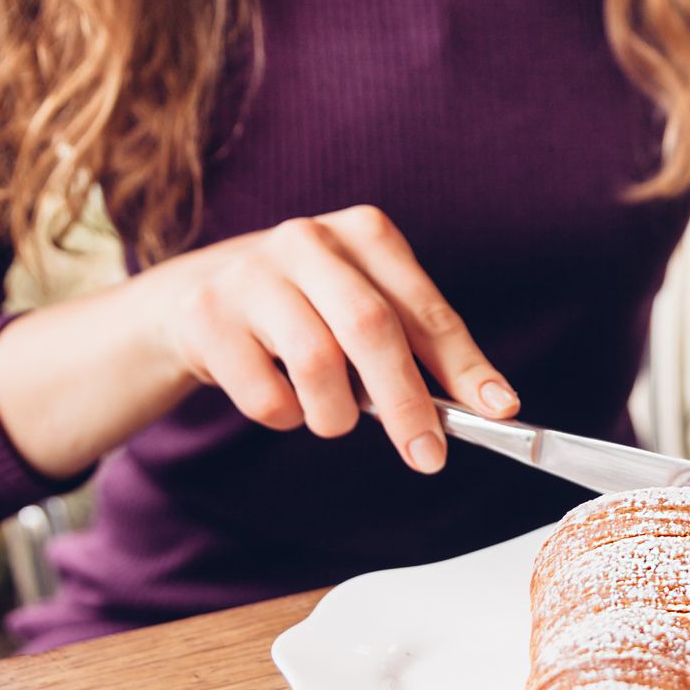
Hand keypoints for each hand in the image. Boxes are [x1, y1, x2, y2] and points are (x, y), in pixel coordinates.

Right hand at [149, 205, 515, 472]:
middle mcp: (308, 241)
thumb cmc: (304, 309)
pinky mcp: (206, 316)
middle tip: (429, 456)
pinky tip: (282, 397)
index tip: (498, 408)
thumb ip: (415, 346)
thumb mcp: (361, 305)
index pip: (425, 308)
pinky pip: (266, 395)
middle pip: (372, 329)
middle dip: (407, 403)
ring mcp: (251, 274)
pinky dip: (286, 416)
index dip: (464, 363)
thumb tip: (483, 406)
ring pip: (318, 365)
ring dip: (336, 414)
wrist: (191, 298)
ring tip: (333, 416)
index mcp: (364, 233)